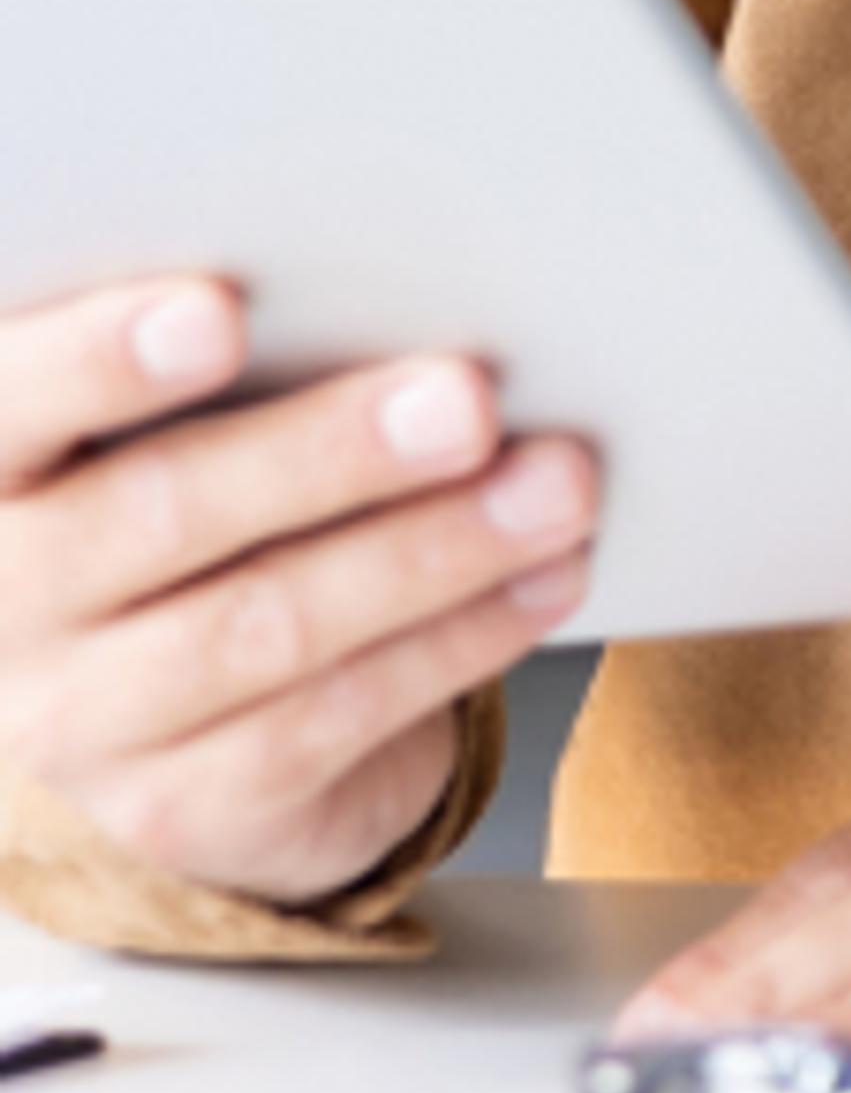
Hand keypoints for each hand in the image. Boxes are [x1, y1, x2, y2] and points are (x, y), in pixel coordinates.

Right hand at [0, 278, 599, 910]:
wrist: (158, 720)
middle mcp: (6, 599)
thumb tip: (404, 283)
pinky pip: (332, 716)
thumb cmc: (184, 498)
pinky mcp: (180, 809)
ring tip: (554, 484)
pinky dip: (459, 636)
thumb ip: (226, 365)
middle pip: (160, 512)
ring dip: (433, 548)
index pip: (13, 401)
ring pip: (266, 626)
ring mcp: (79, 722)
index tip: (218, 314)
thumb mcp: (162, 428)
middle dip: (329, 452)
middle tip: (466, 400)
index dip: (102, 358)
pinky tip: (545, 574)